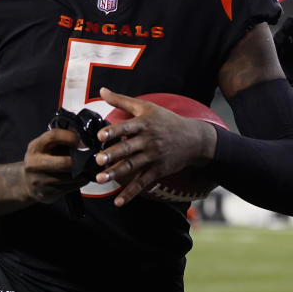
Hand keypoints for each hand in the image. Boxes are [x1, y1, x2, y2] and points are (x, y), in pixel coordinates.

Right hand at [20, 128, 87, 203]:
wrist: (26, 182)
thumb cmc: (41, 160)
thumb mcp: (45, 147)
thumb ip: (60, 141)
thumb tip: (82, 139)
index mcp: (35, 148)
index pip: (53, 136)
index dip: (70, 137)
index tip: (80, 141)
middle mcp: (35, 164)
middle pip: (65, 163)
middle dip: (79, 161)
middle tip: (87, 159)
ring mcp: (40, 181)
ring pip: (70, 178)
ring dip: (82, 173)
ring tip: (85, 169)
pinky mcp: (47, 194)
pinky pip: (70, 188)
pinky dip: (79, 182)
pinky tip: (78, 178)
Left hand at [93, 88, 216, 206]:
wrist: (194, 138)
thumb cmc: (166, 120)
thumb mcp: (146, 107)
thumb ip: (121, 100)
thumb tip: (102, 90)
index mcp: (144, 124)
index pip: (126, 128)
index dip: (113, 131)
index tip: (100, 136)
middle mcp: (148, 141)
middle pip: (128, 148)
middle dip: (113, 155)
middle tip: (98, 160)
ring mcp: (153, 157)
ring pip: (133, 166)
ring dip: (116, 173)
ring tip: (101, 179)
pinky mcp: (158, 170)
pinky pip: (143, 182)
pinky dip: (131, 193)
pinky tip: (119, 201)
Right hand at [272, 11, 292, 81]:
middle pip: (291, 23)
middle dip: (290, 24)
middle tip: (290, 26)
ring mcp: (285, 39)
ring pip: (281, 34)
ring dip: (282, 36)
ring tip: (284, 40)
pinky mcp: (278, 50)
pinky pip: (275, 48)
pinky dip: (276, 49)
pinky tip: (280, 51)